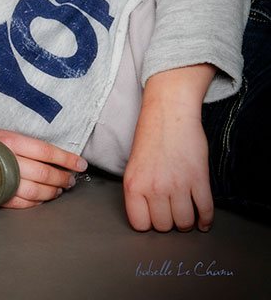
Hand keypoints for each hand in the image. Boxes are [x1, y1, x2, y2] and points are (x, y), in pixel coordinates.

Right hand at [0, 124, 86, 207]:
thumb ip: (20, 143)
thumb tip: (48, 154)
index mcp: (9, 140)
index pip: (47, 151)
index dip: (67, 159)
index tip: (81, 164)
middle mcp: (8, 160)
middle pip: (46, 173)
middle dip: (63, 178)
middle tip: (70, 179)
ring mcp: (1, 180)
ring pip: (38, 191)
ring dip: (53, 192)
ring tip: (59, 190)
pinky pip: (23, 204)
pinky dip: (37, 203)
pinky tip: (41, 199)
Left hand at [123, 95, 212, 231]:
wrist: (169, 113)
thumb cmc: (150, 136)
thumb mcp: (133, 165)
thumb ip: (139, 190)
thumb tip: (147, 214)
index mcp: (133, 185)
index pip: (140, 224)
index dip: (148, 223)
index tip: (153, 218)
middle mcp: (154, 187)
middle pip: (164, 226)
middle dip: (168, 222)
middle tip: (171, 214)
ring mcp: (177, 185)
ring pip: (184, 221)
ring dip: (187, 222)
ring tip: (186, 215)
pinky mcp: (199, 179)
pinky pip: (205, 210)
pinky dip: (206, 220)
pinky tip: (203, 220)